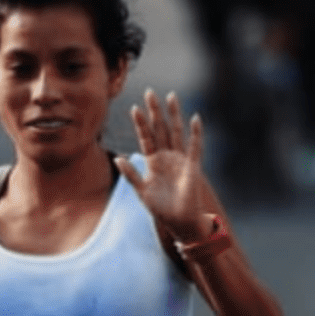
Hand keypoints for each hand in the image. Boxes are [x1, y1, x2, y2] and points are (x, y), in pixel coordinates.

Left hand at [115, 89, 215, 241]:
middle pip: (160, 128)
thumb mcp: (141, 191)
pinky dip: (196, 133)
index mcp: (153, 162)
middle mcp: (166, 156)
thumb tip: (118, 158)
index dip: (140, 123)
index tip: (134, 108)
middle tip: (150, 92)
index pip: (146, 137)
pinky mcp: (193, 166)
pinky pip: (195, 146)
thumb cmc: (161, 209)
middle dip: (155, 111)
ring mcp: (180, 159)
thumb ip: (131, 174)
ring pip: (176, 131)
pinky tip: (195, 118)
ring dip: (174, 114)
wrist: (181, 222)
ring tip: (171, 96)